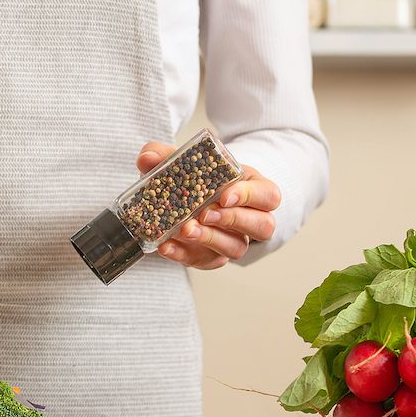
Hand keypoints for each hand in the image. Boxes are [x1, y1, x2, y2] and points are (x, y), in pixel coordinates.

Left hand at [134, 141, 281, 270]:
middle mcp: (250, 217)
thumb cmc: (192, 177)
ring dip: (210, 239)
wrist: (178, 200)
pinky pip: (205, 261)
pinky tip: (166, 245)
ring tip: (185, 230)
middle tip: (203, 214)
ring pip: (237, 248)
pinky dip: (184, 254)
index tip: (224, 196)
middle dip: (232, 220)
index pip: (268, 195)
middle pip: (261, 226)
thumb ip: (163, 155)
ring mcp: (233, 240)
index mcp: (252, 188)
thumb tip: (147, 158)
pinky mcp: (212, 257)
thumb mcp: (180, 161)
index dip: (249, 196)